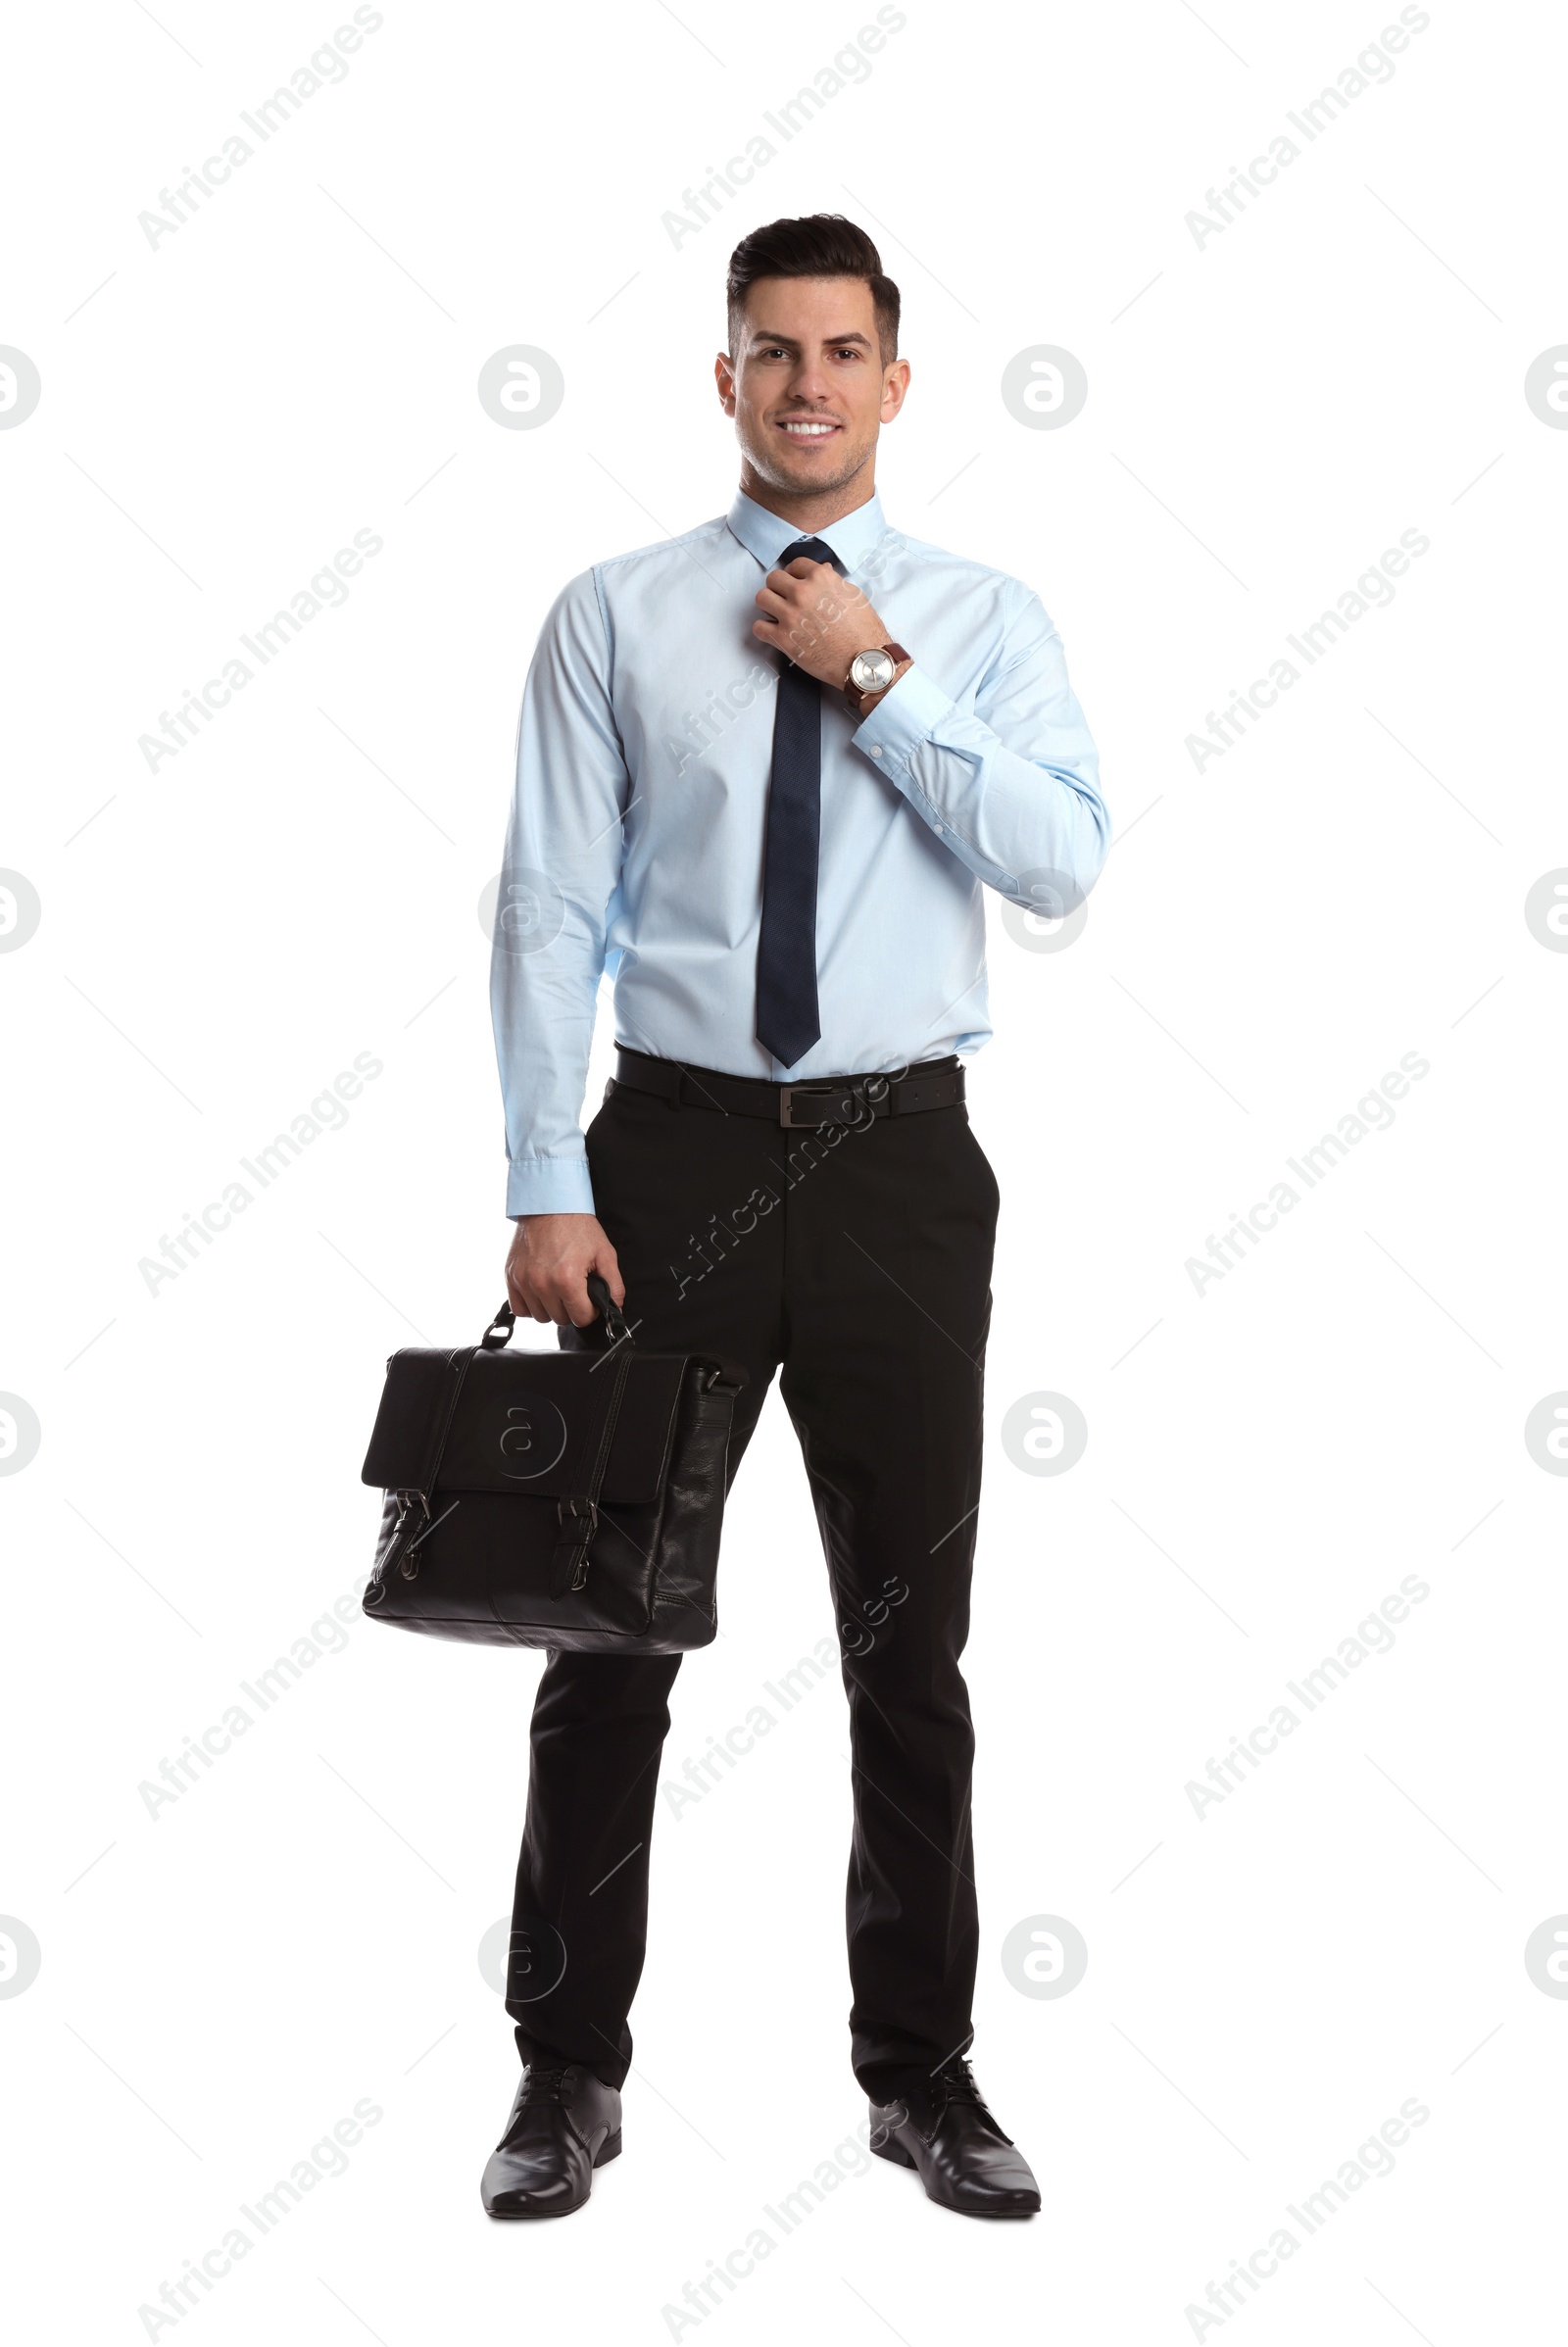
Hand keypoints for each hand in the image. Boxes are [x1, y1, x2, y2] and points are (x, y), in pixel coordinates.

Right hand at [506, 1213, 623, 1327]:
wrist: (550, 1204)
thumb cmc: (577, 1226)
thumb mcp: (604, 1253)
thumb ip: (614, 1285)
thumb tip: (616, 1308)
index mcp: (567, 1279)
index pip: (581, 1318)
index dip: (590, 1311)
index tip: (590, 1300)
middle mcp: (542, 1283)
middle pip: (560, 1319)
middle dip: (572, 1308)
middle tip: (575, 1290)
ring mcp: (523, 1280)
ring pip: (540, 1316)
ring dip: (551, 1308)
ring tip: (558, 1289)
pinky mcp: (511, 1276)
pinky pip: (519, 1308)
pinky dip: (530, 1305)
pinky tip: (541, 1292)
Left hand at [752, 556, 889, 689]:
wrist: (863, 661)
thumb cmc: (863, 630)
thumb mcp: (853, 596)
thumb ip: (833, 581)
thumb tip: (822, 570)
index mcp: (821, 578)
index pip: (796, 564)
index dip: (794, 573)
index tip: (794, 582)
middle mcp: (803, 593)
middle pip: (773, 579)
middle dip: (779, 588)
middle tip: (785, 598)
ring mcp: (791, 615)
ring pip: (761, 598)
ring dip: (768, 605)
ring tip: (777, 613)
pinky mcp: (783, 639)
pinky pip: (758, 627)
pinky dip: (764, 629)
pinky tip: (774, 632)